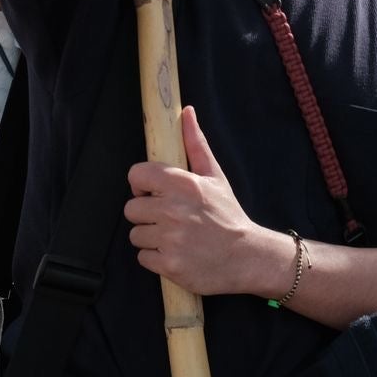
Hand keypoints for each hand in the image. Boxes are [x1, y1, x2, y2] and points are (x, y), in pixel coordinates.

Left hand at [124, 107, 287, 296]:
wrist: (246, 257)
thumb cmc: (227, 214)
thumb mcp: (215, 176)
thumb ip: (196, 143)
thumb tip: (186, 112)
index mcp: (182, 184)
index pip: (136, 175)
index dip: (142, 185)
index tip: (154, 193)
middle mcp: (173, 209)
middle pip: (130, 209)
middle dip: (146, 214)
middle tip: (169, 218)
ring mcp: (170, 239)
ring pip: (135, 234)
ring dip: (151, 238)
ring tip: (175, 237)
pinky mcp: (168, 264)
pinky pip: (143, 258)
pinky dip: (156, 258)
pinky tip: (176, 253)